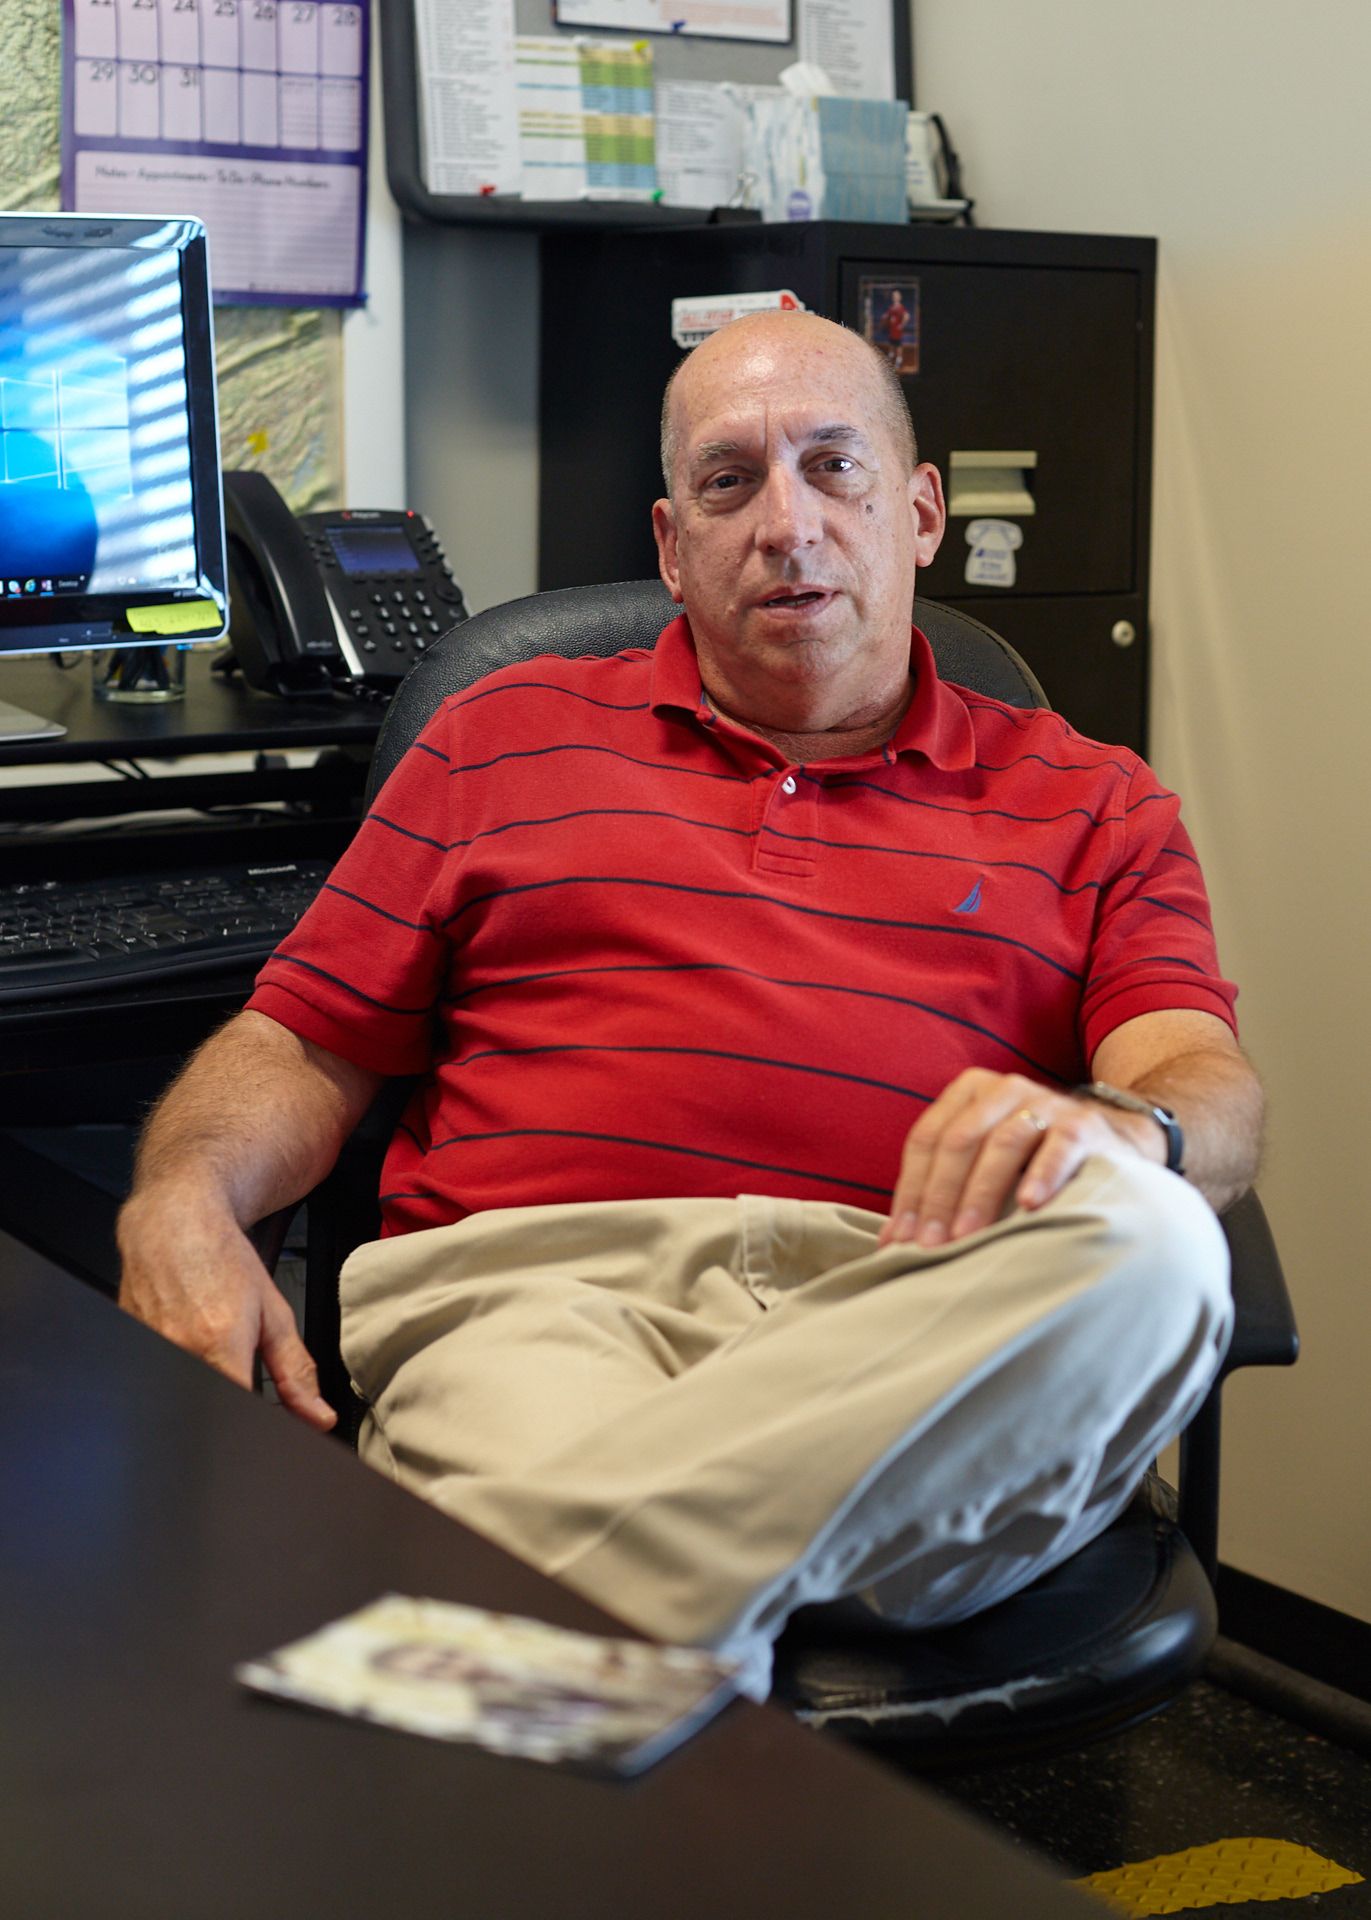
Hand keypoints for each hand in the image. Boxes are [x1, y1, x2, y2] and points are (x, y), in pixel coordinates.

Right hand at [116, 1188, 336, 1432]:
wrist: (174, 1221)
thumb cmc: (220, 1257)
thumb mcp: (273, 1313)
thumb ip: (294, 1371)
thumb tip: (317, 1415)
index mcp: (218, 1346)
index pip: (239, 1416)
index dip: (257, 1428)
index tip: (267, 1420)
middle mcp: (177, 1353)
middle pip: (207, 1408)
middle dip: (227, 1400)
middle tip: (235, 1367)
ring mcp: (146, 1351)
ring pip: (180, 1393)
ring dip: (201, 1379)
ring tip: (205, 1342)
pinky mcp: (127, 1346)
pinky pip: (155, 1377)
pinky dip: (175, 1367)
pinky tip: (182, 1336)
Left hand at [879, 1069, 1161, 1249]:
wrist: (1112, 1142)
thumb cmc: (1031, 1160)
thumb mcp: (984, 1160)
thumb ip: (942, 1188)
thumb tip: (890, 1244)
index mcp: (968, 1093)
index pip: (927, 1140)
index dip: (910, 1190)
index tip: (898, 1239)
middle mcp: (1003, 1090)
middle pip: (958, 1141)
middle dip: (938, 1197)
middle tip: (928, 1246)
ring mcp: (1045, 1103)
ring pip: (1003, 1143)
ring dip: (981, 1193)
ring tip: (967, 1235)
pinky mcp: (1084, 1125)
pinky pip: (1059, 1147)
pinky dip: (1043, 1175)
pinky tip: (1029, 1205)